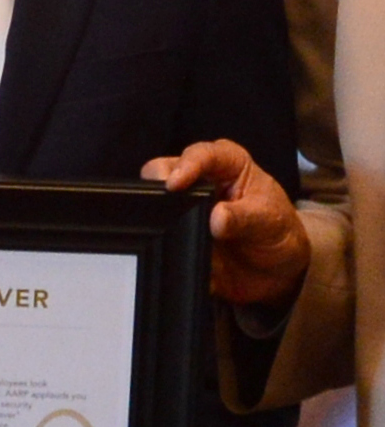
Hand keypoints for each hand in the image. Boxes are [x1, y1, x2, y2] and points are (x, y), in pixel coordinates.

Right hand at [142, 138, 308, 307]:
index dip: (187, 165)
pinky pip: (157, 237)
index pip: (203, 154)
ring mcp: (182, 209)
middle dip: (157, 186)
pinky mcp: (174, 235)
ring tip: (163, 233)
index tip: (175, 184)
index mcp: (228, 166)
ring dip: (153, 216)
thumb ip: (245, 218)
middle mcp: (200, 183)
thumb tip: (217, 218)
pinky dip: (157, 244)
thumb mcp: (270, 222)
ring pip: (151, 202)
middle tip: (160, 207)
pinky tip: (166, 254)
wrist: (275, 272)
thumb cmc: (277, 232)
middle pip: (162, 171)